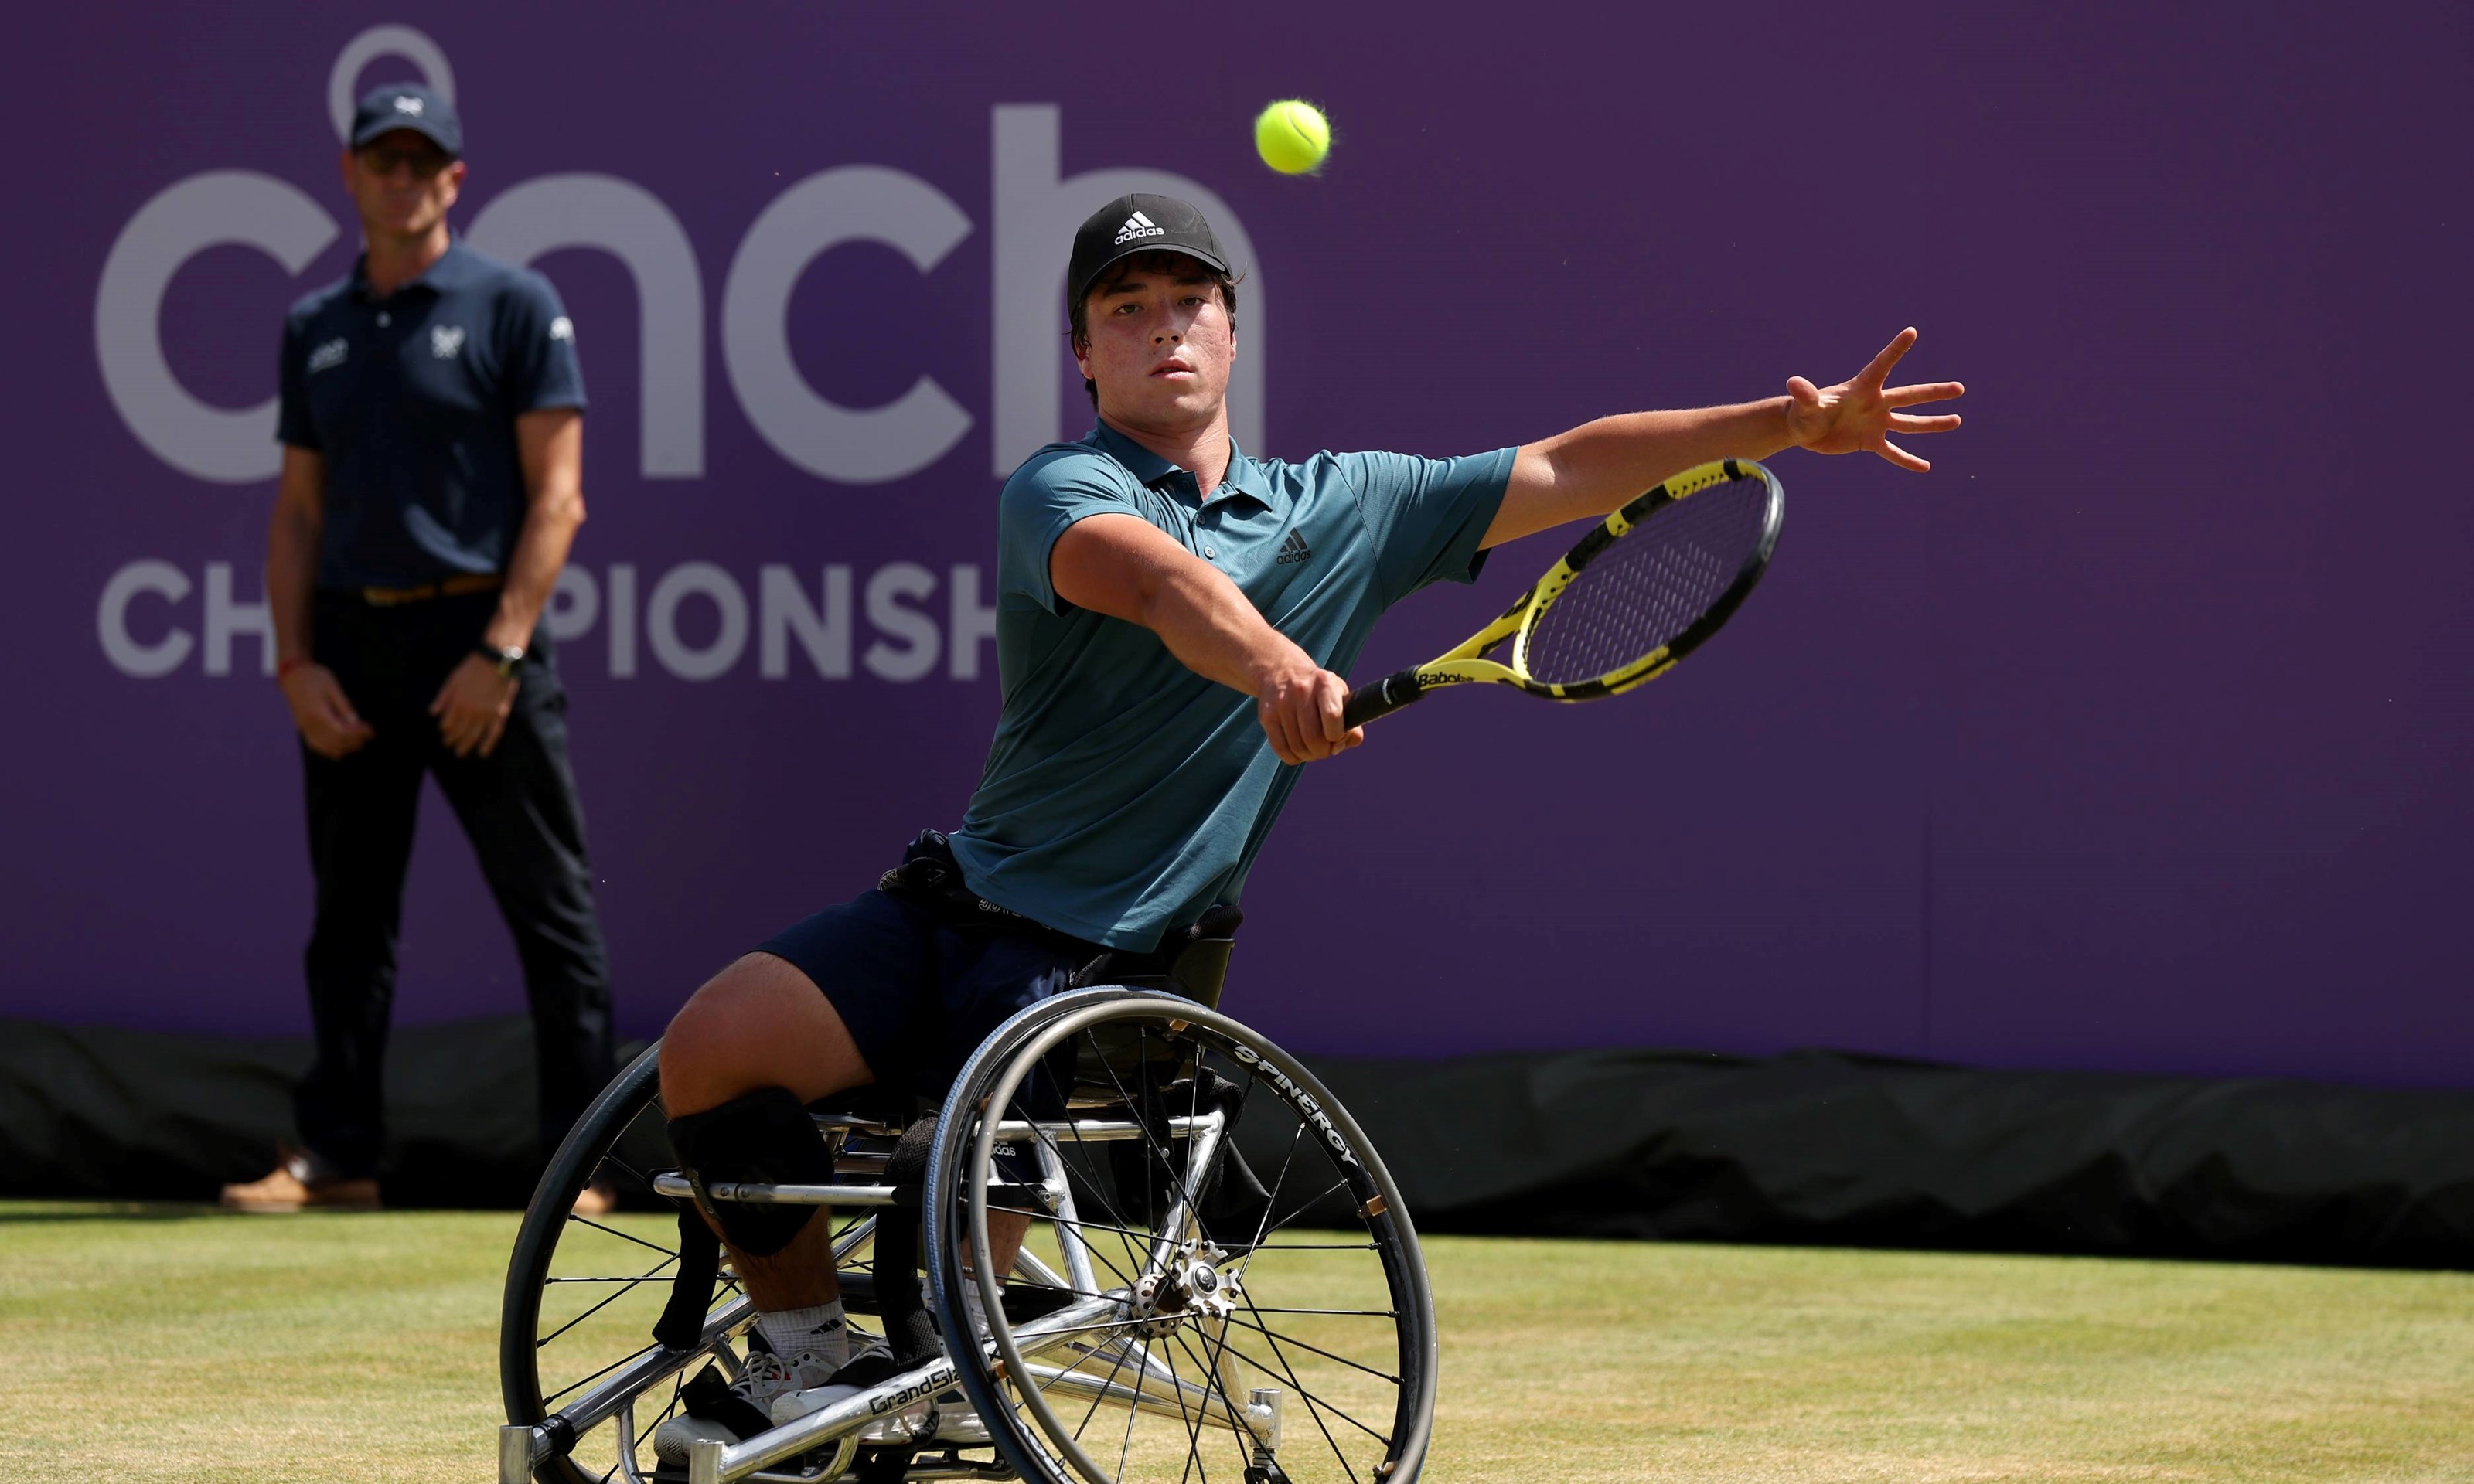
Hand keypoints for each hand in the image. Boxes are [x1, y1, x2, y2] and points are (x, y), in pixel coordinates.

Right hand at [280, 663, 374, 758]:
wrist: (292, 675)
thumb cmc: (314, 677)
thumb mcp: (332, 686)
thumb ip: (344, 706)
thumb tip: (355, 722)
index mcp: (317, 713)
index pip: (341, 731)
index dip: (358, 734)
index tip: (371, 731)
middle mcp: (309, 724)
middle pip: (335, 742)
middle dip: (354, 741)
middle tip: (369, 735)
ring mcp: (304, 728)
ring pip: (326, 747)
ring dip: (344, 747)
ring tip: (359, 741)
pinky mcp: (303, 728)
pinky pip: (317, 745)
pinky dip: (331, 748)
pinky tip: (342, 747)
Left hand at [429, 654, 518, 758]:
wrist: (496, 661)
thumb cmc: (472, 668)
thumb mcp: (453, 680)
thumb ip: (443, 698)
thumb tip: (432, 713)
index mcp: (457, 702)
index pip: (448, 723)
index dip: (446, 731)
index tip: (445, 735)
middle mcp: (470, 711)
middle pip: (460, 731)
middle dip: (453, 740)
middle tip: (450, 746)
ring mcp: (485, 714)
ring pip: (474, 735)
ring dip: (466, 745)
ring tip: (460, 753)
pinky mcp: (499, 714)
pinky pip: (493, 733)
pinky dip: (487, 744)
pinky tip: (482, 753)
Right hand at [1254, 655, 1363, 764]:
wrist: (1281, 671)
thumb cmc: (1318, 690)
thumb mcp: (1339, 695)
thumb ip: (1352, 722)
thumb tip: (1342, 745)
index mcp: (1325, 683)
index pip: (1333, 716)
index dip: (1337, 736)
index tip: (1336, 737)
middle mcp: (1301, 690)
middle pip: (1314, 739)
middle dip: (1324, 751)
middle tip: (1325, 748)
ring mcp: (1281, 703)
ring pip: (1298, 748)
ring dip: (1309, 755)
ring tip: (1312, 748)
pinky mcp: (1266, 716)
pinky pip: (1282, 750)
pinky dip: (1294, 757)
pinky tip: (1298, 749)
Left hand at [1785, 327, 1965, 470]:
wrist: (1803, 429)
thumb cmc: (1804, 412)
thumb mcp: (1806, 406)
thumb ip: (1805, 395)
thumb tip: (1793, 383)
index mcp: (1861, 389)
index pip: (1881, 366)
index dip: (1895, 350)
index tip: (1911, 331)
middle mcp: (1874, 403)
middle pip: (1909, 396)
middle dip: (1934, 393)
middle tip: (1959, 388)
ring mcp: (1875, 422)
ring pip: (1909, 424)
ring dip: (1932, 424)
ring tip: (1957, 421)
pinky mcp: (1870, 441)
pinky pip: (1893, 452)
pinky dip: (1907, 460)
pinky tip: (1925, 467)